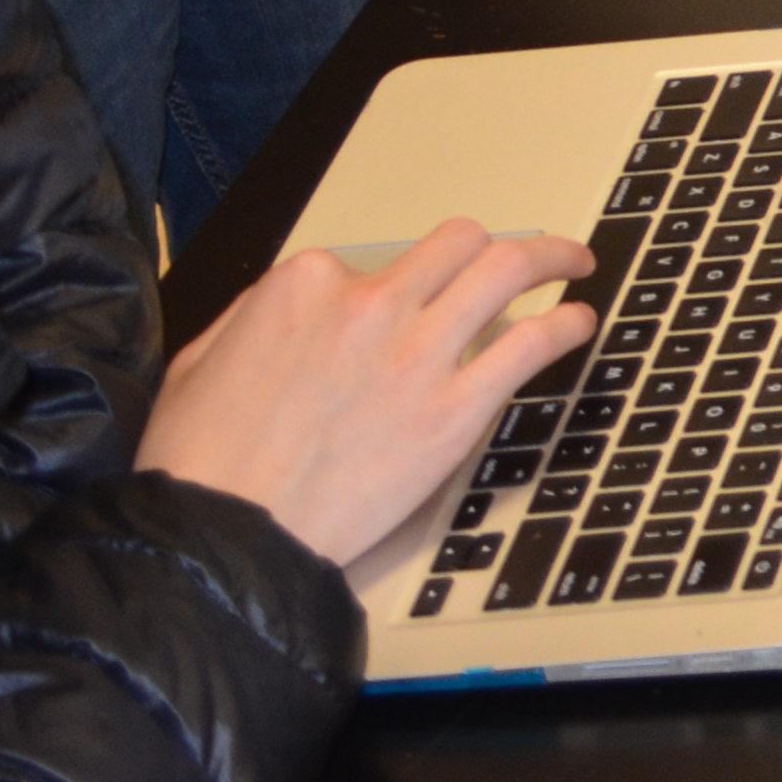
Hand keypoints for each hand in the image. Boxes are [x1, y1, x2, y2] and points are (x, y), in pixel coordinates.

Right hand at [144, 221, 595, 568]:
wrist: (225, 537)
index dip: (387, 290)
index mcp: (304, 284)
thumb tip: (293, 308)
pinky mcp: (453, 410)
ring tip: (573, 262)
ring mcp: (418, 352)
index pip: (373, 261)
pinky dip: (565, 325)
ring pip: (506, 269)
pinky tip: (579, 323)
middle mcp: (370, 303)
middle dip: (488, 246)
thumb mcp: (201, 361)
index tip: (399, 313)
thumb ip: (256, 318)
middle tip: (521, 256)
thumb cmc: (203, 466)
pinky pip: (530, 345)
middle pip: (457, 244)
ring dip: (551, 257)